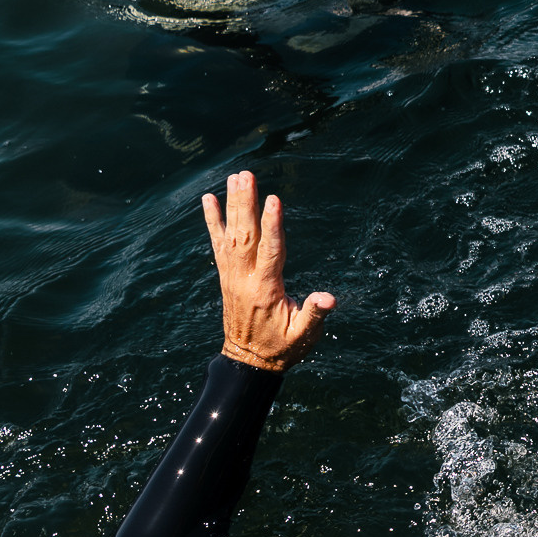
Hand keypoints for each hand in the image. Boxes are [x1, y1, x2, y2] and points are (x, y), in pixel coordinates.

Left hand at [203, 171, 334, 370]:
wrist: (248, 361)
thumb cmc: (282, 348)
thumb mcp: (304, 336)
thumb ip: (314, 315)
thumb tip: (328, 299)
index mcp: (266, 290)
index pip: (270, 252)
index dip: (273, 225)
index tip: (273, 199)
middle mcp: (245, 279)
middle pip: (246, 236)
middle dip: (246, 204)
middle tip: (247, 176)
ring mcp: (232, 276)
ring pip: (231, 234)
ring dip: (232, 205)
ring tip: (236, 177)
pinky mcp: (227, 275)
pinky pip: (217, 243)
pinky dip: (212, 220)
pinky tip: (209, 199)